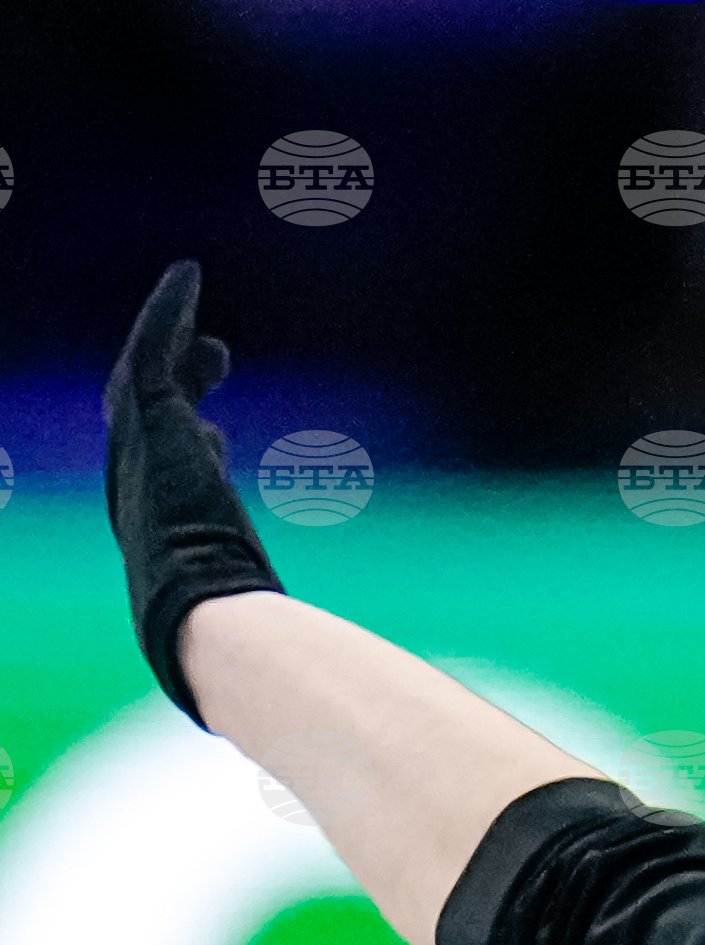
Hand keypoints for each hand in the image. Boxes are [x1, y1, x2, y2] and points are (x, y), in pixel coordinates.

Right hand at [105, 257, 283, 718]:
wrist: (206, 623)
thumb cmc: (238, 641)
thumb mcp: (255, 620)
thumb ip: (278, 628)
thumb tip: (328, 668)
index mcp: (162, 536)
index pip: (170, 480)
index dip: (189, 450)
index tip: (213, 435)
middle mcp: (138, 494)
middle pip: (151, 424)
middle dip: (175, 390)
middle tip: (212, 359)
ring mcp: (137, 456)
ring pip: (145, 383)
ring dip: (171, 348)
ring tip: (205, 329)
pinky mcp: (148, 422)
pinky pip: (151, 350)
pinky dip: (166, 312)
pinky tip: (188, 276)